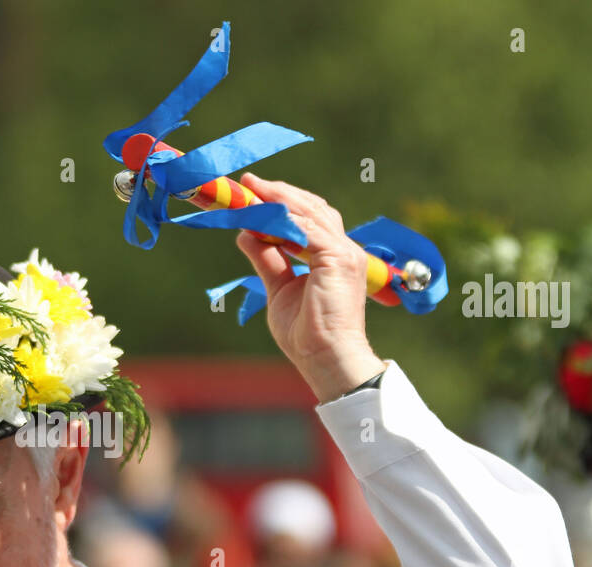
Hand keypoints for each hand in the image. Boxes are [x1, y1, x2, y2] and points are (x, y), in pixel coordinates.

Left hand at [234, 172, 385, 401]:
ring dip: (278, 201)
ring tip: (251, 193)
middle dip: (278, 194)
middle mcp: (344, 250)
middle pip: (311, 208)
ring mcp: (345, 253)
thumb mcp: (279, 288)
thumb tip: (246, 234)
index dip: (281, 203)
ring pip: (310, 214)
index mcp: (333, 256)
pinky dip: (285, 220)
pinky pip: (309, 231)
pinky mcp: (340, 260)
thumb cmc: (306, 333)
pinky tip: (263, 215)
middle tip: (248, 183)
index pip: (309, 218)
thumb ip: (267, 259)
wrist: (325, 357)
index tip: (252, 193)